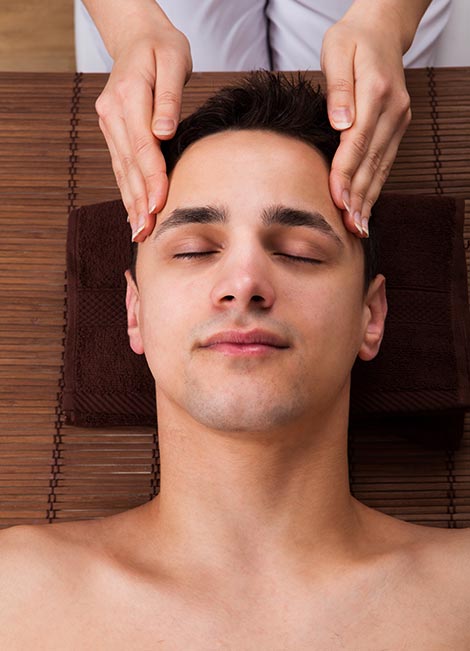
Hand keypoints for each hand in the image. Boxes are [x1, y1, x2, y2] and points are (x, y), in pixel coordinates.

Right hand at [95, 23, 191, 241]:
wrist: (137, 37)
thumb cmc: (163, 47)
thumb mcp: (174, 60)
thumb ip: (170, 97)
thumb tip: (164, 132)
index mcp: (128, 96)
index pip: (143, 146)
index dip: (152, 178)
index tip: (160, 204)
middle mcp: (113, 113)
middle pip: (130, 164)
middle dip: (140, 201)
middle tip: (148, 231)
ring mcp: (110, 123)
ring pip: (122, 169)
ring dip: (131, 202)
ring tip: (139, 231)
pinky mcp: (113, 130)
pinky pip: (121, 165)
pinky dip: (127, 190)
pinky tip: (133, 212)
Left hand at [321, 11, 410, 236]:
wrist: (382, 29)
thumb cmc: (353, 39)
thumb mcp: (337, 51)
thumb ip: (338, 89)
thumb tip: (340, 122)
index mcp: (376, 92)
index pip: (357, 142)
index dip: (345, 174)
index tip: (335, 199)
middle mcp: (393, 110)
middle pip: (371, 161)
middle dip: (358, 197)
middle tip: (348, 226)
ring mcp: (398, 119)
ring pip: (381, 166)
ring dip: (369, 198)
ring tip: (359, 227)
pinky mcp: (397, 126)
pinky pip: (385, 161)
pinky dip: (376, 186)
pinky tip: (367, 206)